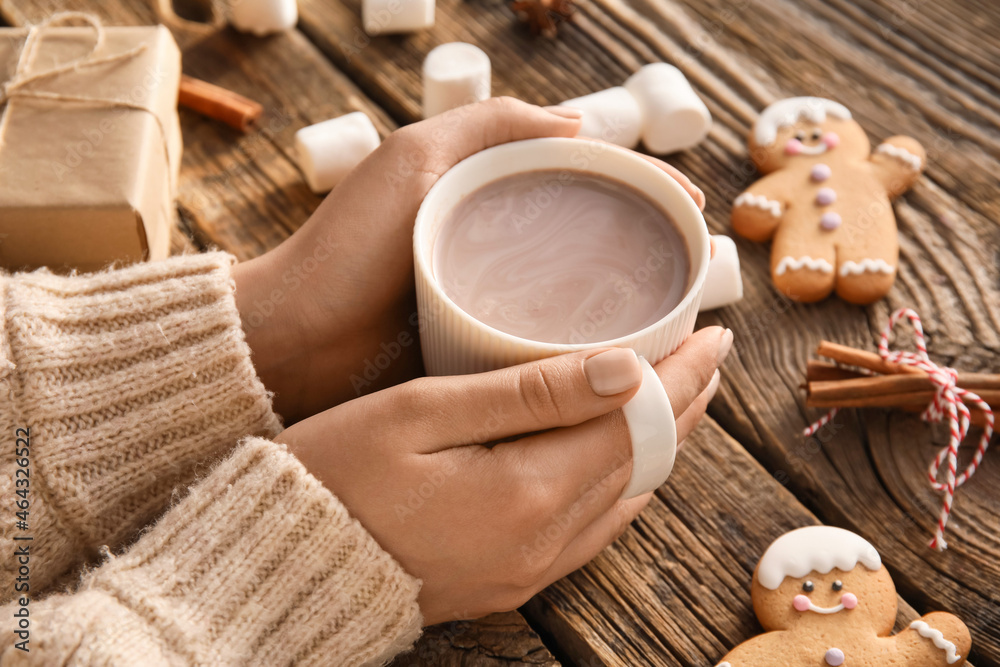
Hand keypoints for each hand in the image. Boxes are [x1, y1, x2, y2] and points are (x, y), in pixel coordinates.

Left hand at [233, 98, 705, 422]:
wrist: (292, 343)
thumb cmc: (344, 249)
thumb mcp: (412, 162)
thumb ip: (486, 125)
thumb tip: (581, 123)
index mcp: (487, 196)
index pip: (585, 184)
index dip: (644, 193)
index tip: (692, 212)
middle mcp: (497, 248)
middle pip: (592, 242)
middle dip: (650, 251)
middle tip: (698, 274)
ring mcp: (493, 304)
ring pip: (580, 299)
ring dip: (632, 307)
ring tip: (681, 321)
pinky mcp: (484, 357)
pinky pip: (550, 349)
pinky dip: (591, 353)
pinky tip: (625, 364)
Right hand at [276, 326, 729, 624]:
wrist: (281, 566)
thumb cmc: (332, 474)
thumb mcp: (418, 413)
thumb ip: (525, 393)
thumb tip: (625, 367)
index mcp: (525, 493)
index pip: (635, 422)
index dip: (680, 374)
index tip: (712, 331)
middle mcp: (542, 542)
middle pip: (643, 462)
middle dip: (684, 404)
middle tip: (709, 352)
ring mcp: (528, 569)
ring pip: (626, 497)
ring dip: (659, 442)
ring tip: (679, 394)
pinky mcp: (510, 580)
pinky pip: (594, 528)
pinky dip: (622, 481)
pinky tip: (621, 455)